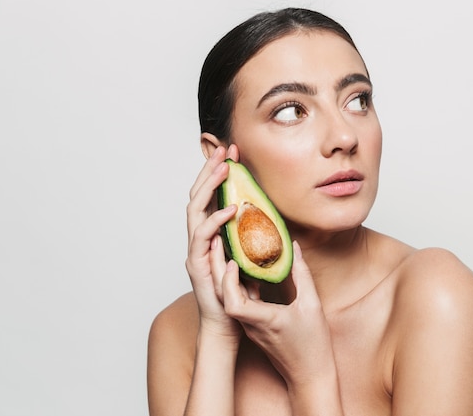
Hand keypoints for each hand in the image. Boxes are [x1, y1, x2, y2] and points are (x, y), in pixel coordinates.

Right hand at [185, 144, 241, 341]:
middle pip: (198, 195)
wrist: (227, 323)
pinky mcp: (196, 264)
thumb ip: (257, 239)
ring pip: (194, 209)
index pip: (211, 197)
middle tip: (224, 149)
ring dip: (208, 186)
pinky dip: (215, 220)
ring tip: (224, 168)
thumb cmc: (238, 293)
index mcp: (211, 234)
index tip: (233, 154)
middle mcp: (199, 238)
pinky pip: (202, 237)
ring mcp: (195, 249)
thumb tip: (278, 223)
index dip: (219, 174)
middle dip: (209, 170)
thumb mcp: (252, 258)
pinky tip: (231, 208)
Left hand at [221, 241, 335, 386]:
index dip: (228, 282)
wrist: (311, 376)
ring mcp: (251, 328)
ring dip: (227, 278)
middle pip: (225, 298)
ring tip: (230, 253)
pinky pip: (241, 305)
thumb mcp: (313, 305)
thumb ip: (302, 274)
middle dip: (219, 270)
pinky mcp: (255, 329)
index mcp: (264, 320)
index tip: (232, 262)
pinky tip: (246, 273)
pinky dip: (239, 287)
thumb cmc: (314, 345)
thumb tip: (293, 248)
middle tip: (221, 245)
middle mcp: (252, 325)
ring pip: (230, 301)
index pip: (233, 303)